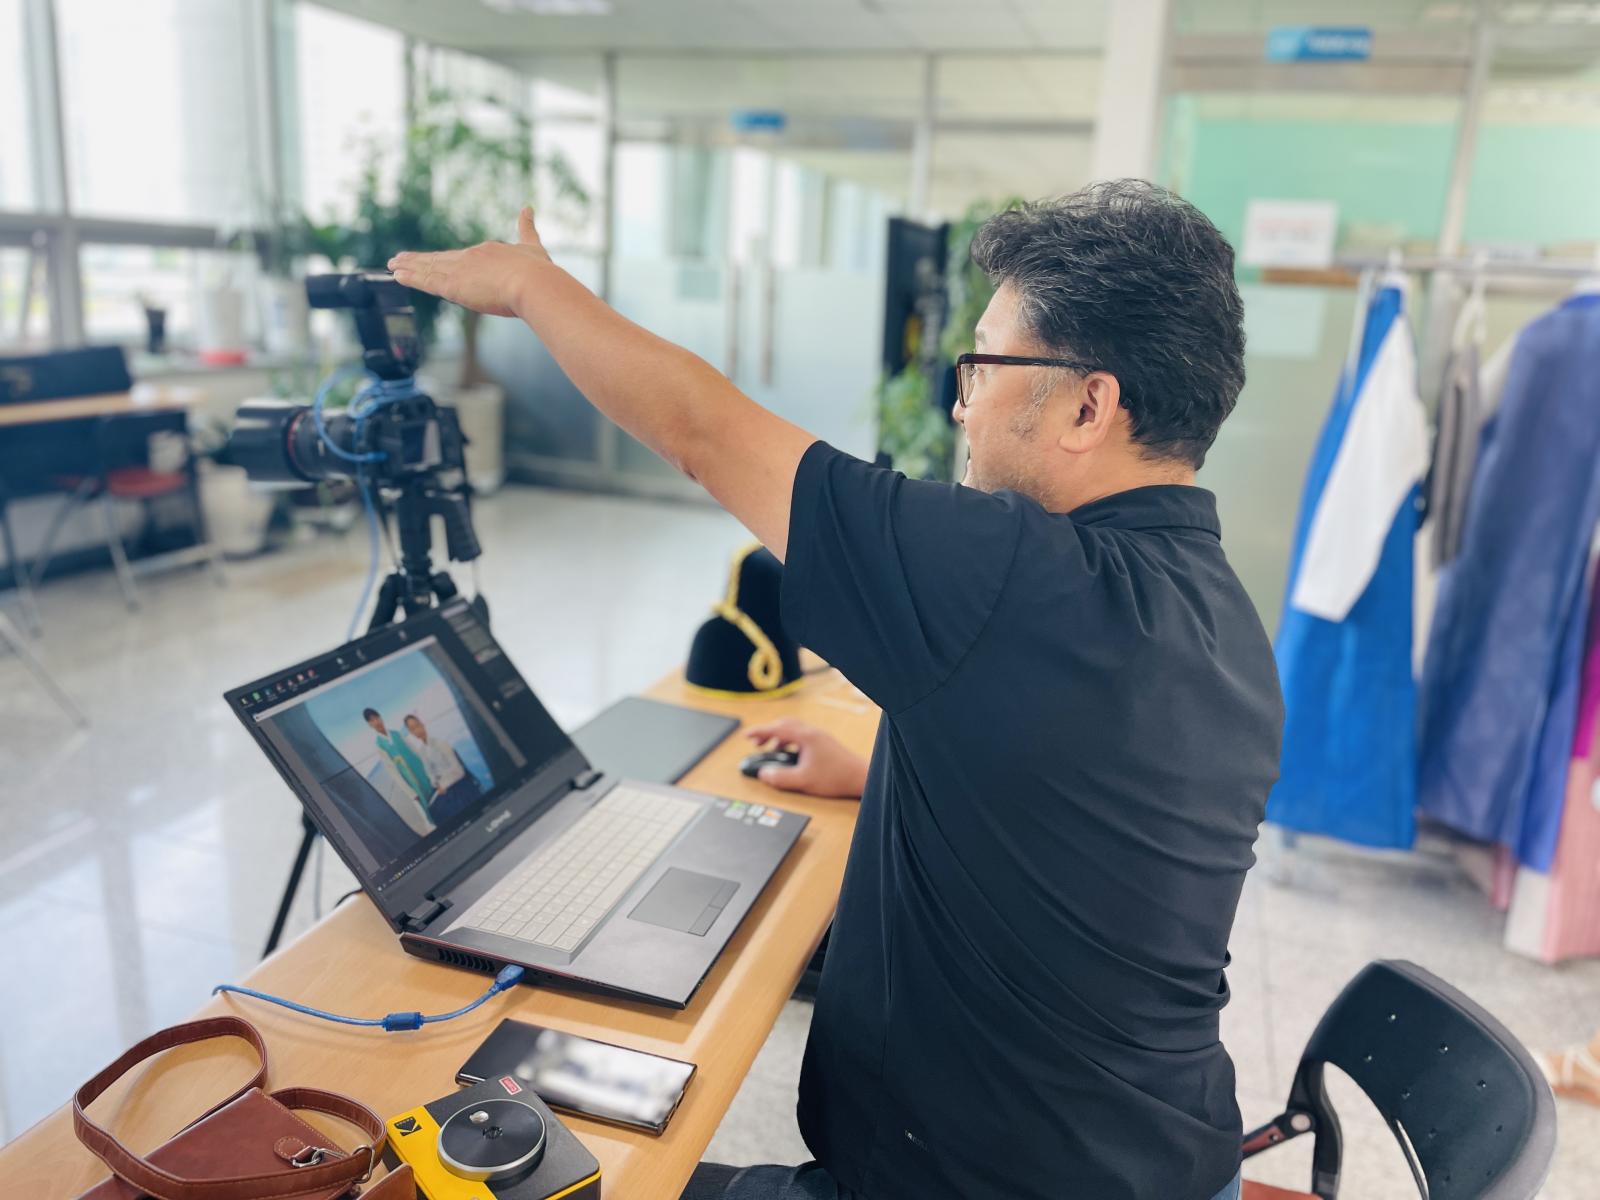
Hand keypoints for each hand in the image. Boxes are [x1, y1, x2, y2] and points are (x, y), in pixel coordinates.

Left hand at [388, 207, 551, 318]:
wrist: (533, 284)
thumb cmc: (538, 272)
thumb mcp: (533, 247)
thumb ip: (527, 229)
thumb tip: (527, 207)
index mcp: (488, 252)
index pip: (461, 258)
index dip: (445, 260)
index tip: (432, 260)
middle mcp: (470, 258)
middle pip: (439, 260)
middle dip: (419, 260)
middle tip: (400, 258)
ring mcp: (459, 271)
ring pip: (428, 268)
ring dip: (409, 267)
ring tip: (392, 265)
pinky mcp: (453, 286)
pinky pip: (426, 280)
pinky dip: (411, 277)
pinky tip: (397, 275)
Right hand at [744, 719, 867, 798]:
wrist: (860, 777)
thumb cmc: (835, 777)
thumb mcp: (803, 781)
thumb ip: (780, 778)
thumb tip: (764, 774)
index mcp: (805, 737)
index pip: (776, 729)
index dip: (759, 732)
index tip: (746, 735)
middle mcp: (812, 733)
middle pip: (784, 725)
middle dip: (768, 732)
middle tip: (756, 743)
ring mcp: (819, 737)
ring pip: (793, 730)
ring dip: (779, 737)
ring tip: (771, 750)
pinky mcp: (824, 744)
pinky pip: (801, 736)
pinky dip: (790, 742)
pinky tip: (790, 755)